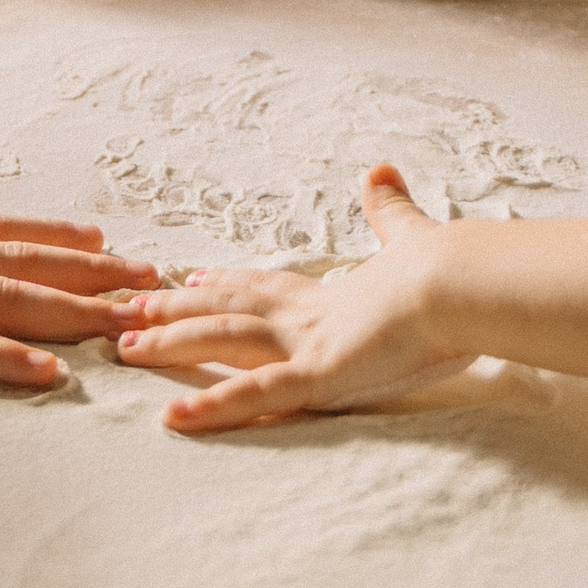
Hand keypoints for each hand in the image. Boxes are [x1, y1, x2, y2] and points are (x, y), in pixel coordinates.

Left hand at [112, 164, 457, 431]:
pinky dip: (212, 405)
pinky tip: (174, 418)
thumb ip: (392, 212)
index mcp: (331, 292)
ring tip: (126, 347)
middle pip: (228, 307)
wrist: (462, 282)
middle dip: (179, 309)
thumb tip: (381, 168)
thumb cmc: (447, 268)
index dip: (227, 281)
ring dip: (171, 343)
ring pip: (221, 339)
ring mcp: (306, 342)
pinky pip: (253, 394)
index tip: (191, 276)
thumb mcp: (413, 238)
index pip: (265, 285)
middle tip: (133, 307)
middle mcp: (307, 313)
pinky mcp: (316, 373)